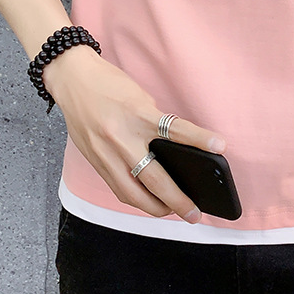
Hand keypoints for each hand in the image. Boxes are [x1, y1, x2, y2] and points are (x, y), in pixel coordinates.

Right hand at [42, 45, 226, 224]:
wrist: (73, 79)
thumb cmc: (109, 84)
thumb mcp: (139, 96)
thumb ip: (154, 121)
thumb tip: (173, 147)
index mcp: (138, 114)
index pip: (176, 129)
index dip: (200, 139)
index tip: (220, 146)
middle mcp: (122, 137)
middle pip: (154, 178)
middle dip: (177, 200)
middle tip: (194, 213)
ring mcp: (106, 153)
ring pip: (132, 193)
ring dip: (154, 208)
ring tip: (172, 212)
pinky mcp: (95, 160)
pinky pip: (117, 187)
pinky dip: (134, 198)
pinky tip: (147, 202)